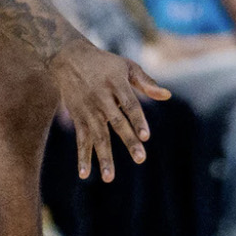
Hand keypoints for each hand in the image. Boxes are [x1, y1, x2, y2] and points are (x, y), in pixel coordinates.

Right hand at [50, 38, 171, 182]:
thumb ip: (146, 82)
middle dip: (128, 141)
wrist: (68, 58)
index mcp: (116, 84)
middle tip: (140, 158)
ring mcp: (88, 109)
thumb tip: (168, 95)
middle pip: (117, 122)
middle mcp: (101, 98)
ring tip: (109, 178)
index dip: (138, 120)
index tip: (146, 137)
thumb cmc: (105, 63)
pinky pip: (81, 139)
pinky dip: (82, 156)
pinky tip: (84, 174)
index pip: (130, 105)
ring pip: (97, 136)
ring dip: (103, 157)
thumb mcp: (126, 66)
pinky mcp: (78, 117)